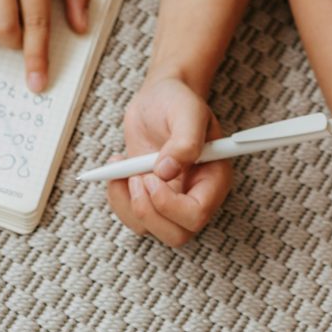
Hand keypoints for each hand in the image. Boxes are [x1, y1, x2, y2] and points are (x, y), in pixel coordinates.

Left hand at [105, 75, 230, 246]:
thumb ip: (185, 140)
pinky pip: (131, 217)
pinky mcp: (149, 198)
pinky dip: (117, 198)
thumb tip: (167, 171)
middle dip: (148, 211)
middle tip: (137, 178)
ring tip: (123, 167)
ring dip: (128, 203)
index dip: (170, 205)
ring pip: (149, 229)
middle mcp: (195, 195)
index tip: (151, 177)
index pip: (197, 213)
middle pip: (176, 234)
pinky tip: (117, 170)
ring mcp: (171, 200)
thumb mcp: (187, 111)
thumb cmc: (178, 101)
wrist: (160, 97)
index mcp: (214, 178)